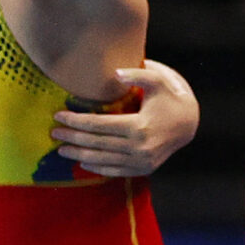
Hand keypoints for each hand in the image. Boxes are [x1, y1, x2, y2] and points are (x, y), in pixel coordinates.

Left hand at [51, 60, 198, 176]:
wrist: (190, 124)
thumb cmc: (170, 98)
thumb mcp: (158, 81)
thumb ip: (138, 74)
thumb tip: (115, 73)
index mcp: (139, 126)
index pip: (99, 125)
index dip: (76, 121)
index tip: (58, 116)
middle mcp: (139, 147)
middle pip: (97, 144)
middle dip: (72, 138)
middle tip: (54, 133)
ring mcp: (142, 161)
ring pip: (103, 160)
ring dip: (79, 155)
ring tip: (61, 149)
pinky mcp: (144, 169)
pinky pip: (115, 171)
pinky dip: (97, 168)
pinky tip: (82, 162)